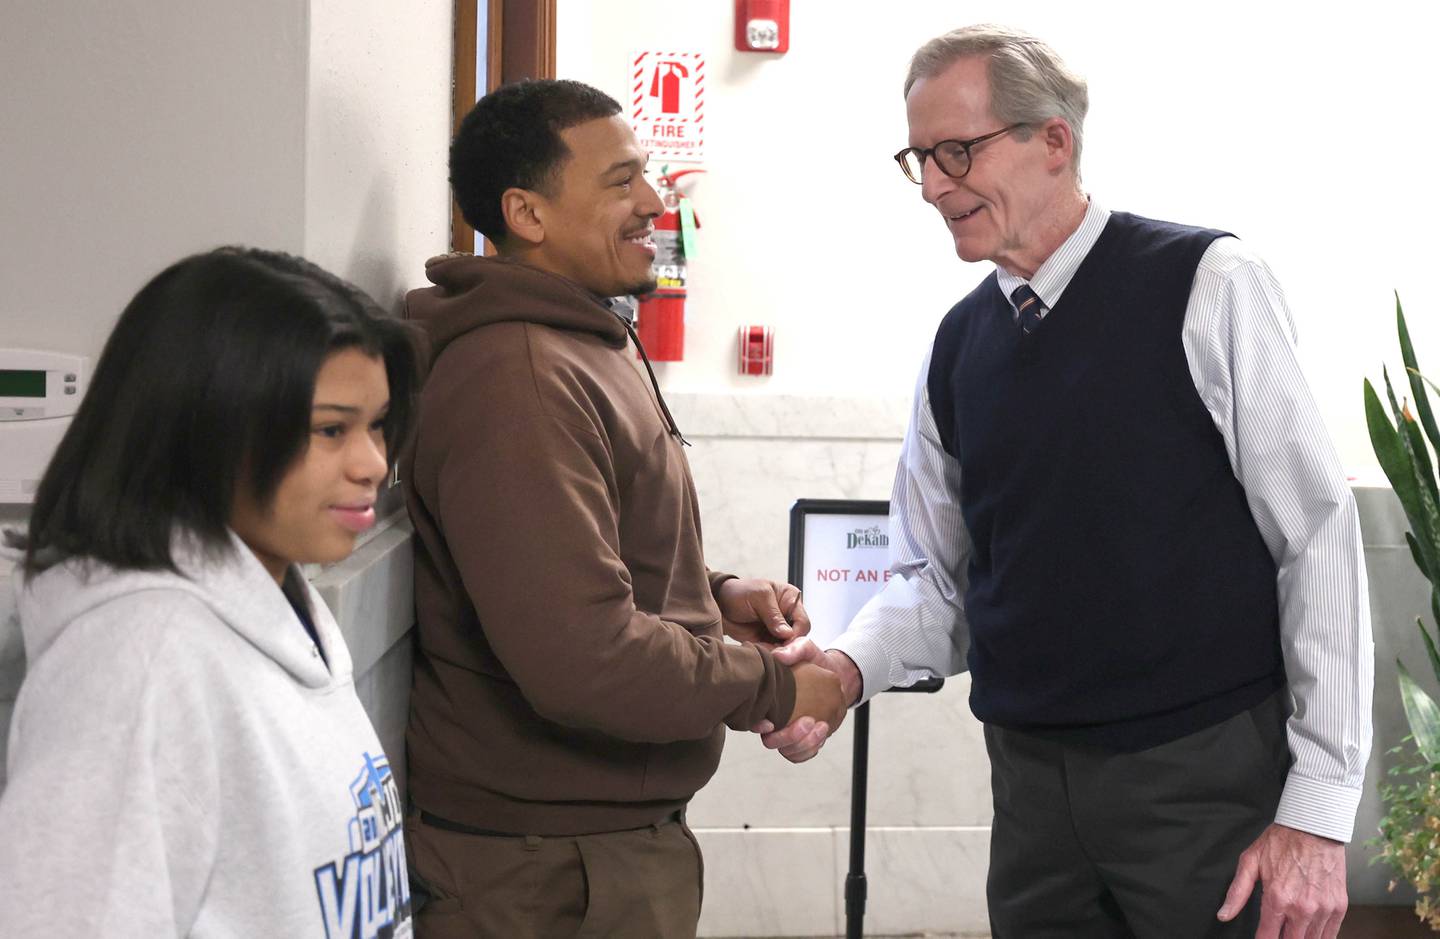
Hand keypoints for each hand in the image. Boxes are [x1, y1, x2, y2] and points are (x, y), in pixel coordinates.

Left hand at [716, 578, 810, 646]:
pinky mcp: (767, 640)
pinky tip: (760, 651)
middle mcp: (788, 615)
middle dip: (787, 646)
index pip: (803, 622)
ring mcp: (778, 630)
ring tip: (764, 649)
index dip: (796, 634)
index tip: (785, 642)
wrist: (718, 604)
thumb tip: (788, 633)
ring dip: (777, 651)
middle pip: (798, 638)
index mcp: (791, 599)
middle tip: (774, 649)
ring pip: (787, 647)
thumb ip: (774, 615)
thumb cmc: (738, 592)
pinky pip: (774, 651)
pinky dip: (769, 654)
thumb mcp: (759, 597)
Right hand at [750, 638, 861, 761]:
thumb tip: (779, 656)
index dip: (756, 724)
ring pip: (788, 751)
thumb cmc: (814, 661)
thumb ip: (795, 649)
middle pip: (771, 741)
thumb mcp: (807, 649)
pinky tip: (823, 730)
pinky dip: (812, 748)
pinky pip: (802, 754)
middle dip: (788, 737)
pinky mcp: (803, 741)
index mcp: (767, 700)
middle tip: (808, 721)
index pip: (752, 718)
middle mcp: (773, 720)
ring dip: (804, 743)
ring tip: (821, 725)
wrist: (834, 675)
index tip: (770, 722)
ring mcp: (787, 733)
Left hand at [1217, 823, 1346, 938]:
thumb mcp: (1250, 861)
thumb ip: (1237, 892)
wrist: (1314, 828)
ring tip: (1292, 933)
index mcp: (1277, 898)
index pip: (1268, 937)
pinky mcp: (1339, 906)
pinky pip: (1331, 934)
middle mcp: (1302, 908)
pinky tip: (1311, 934)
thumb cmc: (1282, 841)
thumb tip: (1224, 914)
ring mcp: (1323, 909)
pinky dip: (1321, 938)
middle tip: (1277, 934)